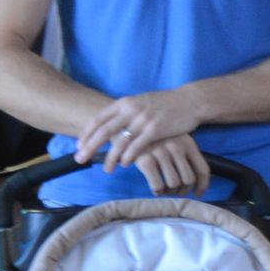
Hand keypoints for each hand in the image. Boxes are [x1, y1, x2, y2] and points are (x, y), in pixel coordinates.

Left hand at [77, 85, 208, 173]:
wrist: (190, 101)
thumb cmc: (166, 103)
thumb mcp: (141, 101)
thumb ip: (126, 111)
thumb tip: (111, 122)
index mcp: (125, 103)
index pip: (98, 119)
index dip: (87, 133)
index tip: (79, 146)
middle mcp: (131, 110)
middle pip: (103, 131)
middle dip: (89, 147)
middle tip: (79, 159)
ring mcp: (143, 120)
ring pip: (119, 141)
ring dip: (110, 157)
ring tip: (106, 169)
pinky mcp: (155, 130)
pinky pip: (137, 146)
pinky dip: (128, 157)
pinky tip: (125, 164)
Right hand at [129, 132, 210, 197]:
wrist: (128, 128)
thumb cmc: (153, 138)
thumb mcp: (174, 140)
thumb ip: (185, 156)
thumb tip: (195, 182)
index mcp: (188, 143)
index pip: (202, 169)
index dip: (202, 186)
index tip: (197, 194)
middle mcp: (176, 147)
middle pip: (189, 180)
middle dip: (183, 190)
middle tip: (175, 191)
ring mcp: (161, 153)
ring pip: (174, 184)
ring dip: (169, 192)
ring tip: (164, 189)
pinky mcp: (145, 160)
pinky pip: (158, 185)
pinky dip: (158, 191)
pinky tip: (155, 189)